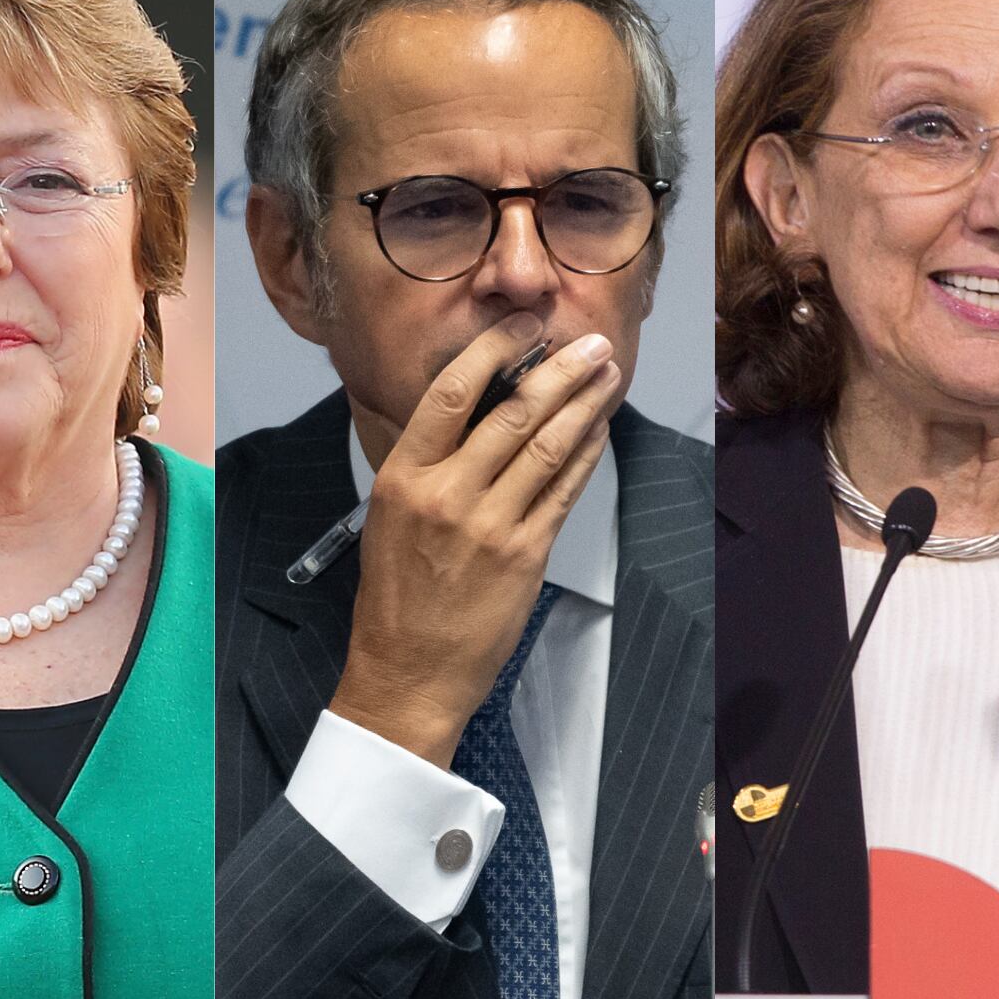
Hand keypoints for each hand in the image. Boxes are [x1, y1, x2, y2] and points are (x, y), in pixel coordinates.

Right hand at [330, 313, 617, 767]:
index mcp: (403, 478)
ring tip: (607, 373)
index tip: (521, 326)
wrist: (407, 671)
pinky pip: (564, 491)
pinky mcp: (525, 555)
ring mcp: (490, 526)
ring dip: (584, 404)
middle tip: (589, 342)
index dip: (493, 352)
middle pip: (512, 414)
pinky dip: (586, 455)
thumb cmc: (395, 597)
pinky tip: (599, 430)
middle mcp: (447, 495)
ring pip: (548, 447)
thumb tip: (477, 412)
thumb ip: (429, 465)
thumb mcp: (391, 517)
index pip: (451, 395)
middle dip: (559, 370)